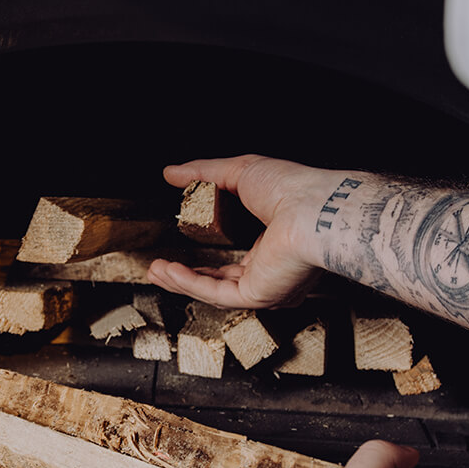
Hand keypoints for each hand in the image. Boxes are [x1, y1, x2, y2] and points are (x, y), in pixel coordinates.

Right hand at [148, 155, 362, 308]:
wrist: (313, 206)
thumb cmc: (294, 188)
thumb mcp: (239, 173)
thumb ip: (203, 174)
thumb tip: (172, 173)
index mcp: (275, 248)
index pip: (236, 264)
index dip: (205, 263)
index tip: (179, 257)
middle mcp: (272, 272)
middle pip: (221, 283)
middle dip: (187, 278)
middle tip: (160, 268)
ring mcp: (266, 286)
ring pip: (215, 292)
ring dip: (182, 282)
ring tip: (155, 271)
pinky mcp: (260, 294)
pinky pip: (217, 294)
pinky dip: (190, 283)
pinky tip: (168, 271)